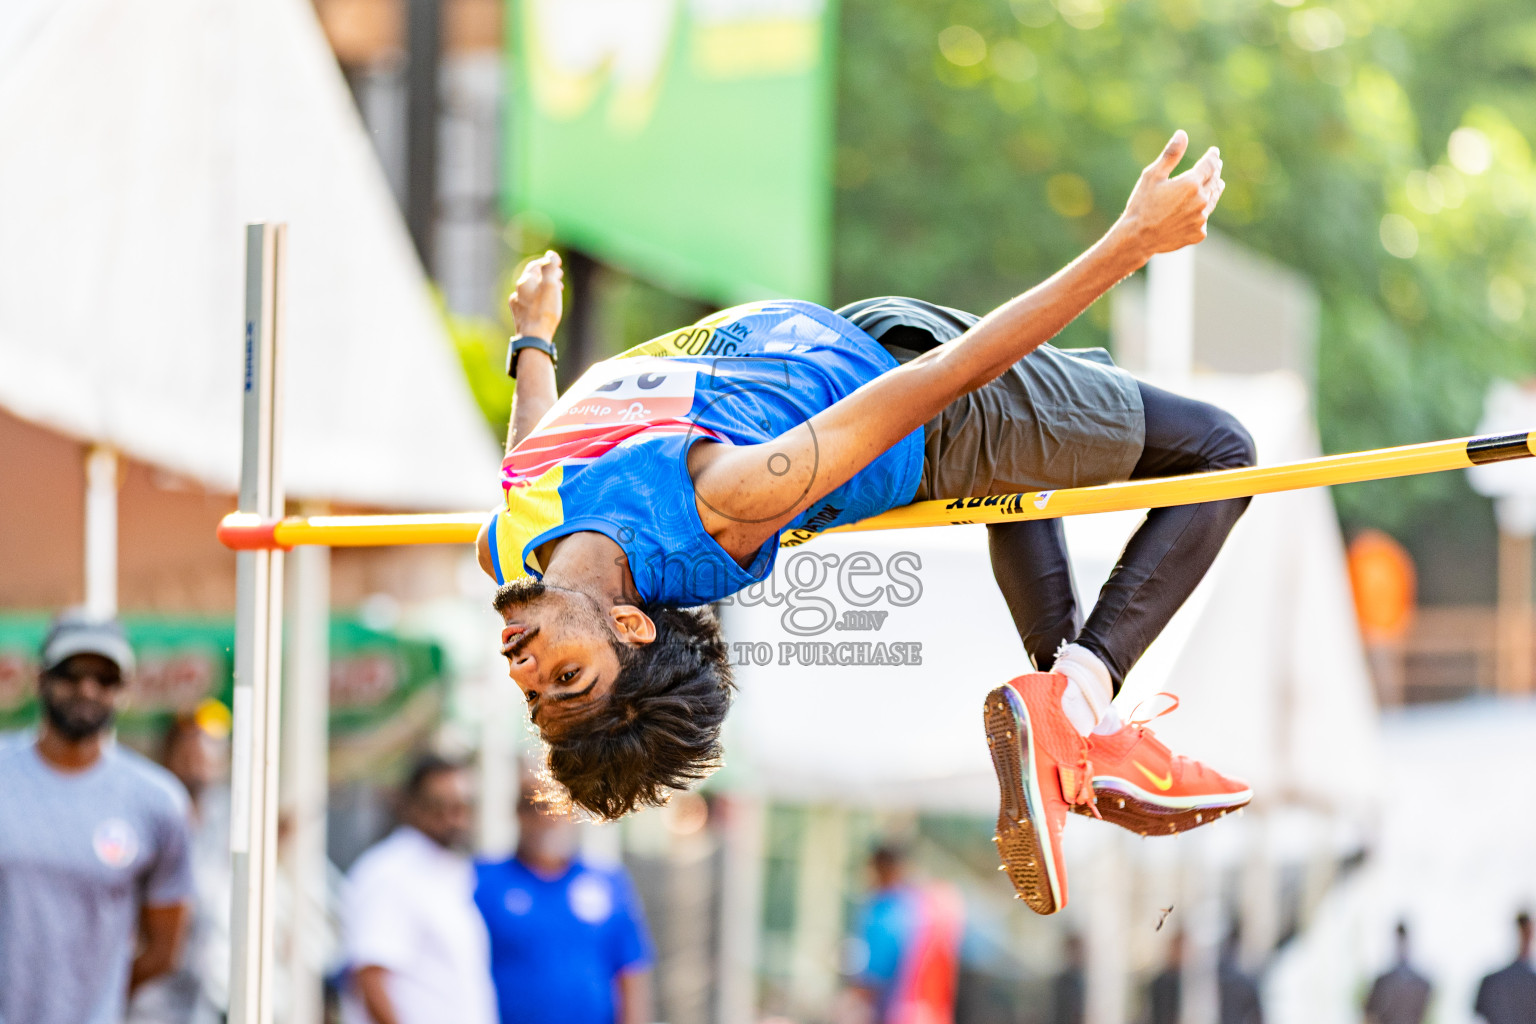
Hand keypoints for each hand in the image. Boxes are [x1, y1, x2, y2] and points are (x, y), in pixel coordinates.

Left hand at [509, 251, 563, 338]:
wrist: (533, 338)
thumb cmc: (544, 311)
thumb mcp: (551, 284)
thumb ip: (550, 267)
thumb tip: (551, 254)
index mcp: (525, 281)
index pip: (535, 265)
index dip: (547, 262)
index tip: (558, 264)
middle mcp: (518, 291)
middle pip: (533, 278)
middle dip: (546, 275)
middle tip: (559, 276)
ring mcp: (517, 304)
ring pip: (531, 291)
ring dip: (543, 288)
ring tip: (554, 292)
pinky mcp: (519, 317)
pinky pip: (528, 303)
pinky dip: (537, 300)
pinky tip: (542, 306)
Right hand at [1117, 130, 1224, 259]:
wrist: (1137, 238)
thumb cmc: (1141, 204)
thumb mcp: (1152, 175)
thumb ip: (1171, 155)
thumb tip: (1182, 134)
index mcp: (1191, 183)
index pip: (1210, 164)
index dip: (1212, 156)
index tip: (1214, 152)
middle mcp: (1201, 200)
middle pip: (1214, 181)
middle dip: (1215, 171)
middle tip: (1216, 165)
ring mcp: (1201, 218)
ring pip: (1212, 200)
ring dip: (1215, 189)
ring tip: (1217, 183)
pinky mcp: (1198, 233)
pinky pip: (1204, 218)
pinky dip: (1203, 211)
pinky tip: (1199, 209)